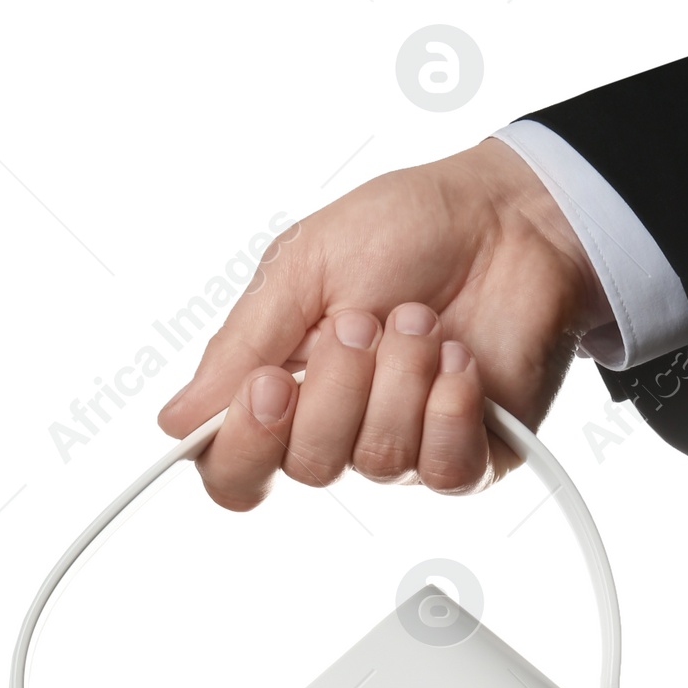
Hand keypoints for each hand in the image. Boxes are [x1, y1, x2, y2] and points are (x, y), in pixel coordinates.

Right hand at [156, 139, 608, 509]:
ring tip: (422, 322)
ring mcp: (403, 447)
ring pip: (377, 460)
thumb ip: (240, 346)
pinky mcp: (467, 455)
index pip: (234, 469)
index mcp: (282, 390)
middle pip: (307, 466)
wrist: (510, 217)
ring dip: (401, 376)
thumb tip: (176, 420)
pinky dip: (450, 407)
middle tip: (364, 320)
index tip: (271, 383)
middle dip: (339, 385)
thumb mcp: (302, 266)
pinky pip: (442, 470)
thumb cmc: (406, 230)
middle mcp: (337, 429)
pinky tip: (460, 362)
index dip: (245, 444)